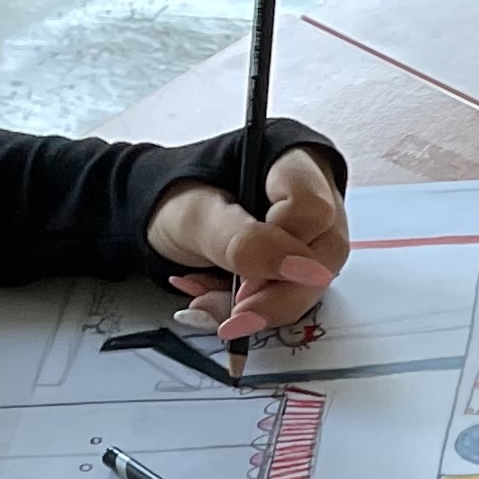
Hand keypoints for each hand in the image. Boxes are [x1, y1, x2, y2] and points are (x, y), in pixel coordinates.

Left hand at [143, 147, 347, 345]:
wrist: (156, 216)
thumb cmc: (174, 197)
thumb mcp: (195, 216)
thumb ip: (243, 241)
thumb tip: (304, 270)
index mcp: (290, 161)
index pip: (313, 209)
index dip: (287, 254)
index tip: (247, 285)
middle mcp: (314, 196)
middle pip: (323, 254)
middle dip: (274, 295)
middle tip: (234, 317)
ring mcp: (311, 233)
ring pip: (311, 284)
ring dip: (260, 307)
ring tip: (208, 303)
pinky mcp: (300, 263)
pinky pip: (292, 295)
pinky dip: (253, 308)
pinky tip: (217, 300)